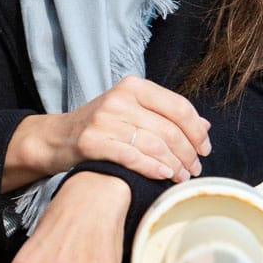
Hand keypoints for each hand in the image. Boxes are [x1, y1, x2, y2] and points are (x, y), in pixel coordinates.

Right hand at [2, 76, 210, 191]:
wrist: (57, 137)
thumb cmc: (101, 126)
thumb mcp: (133, 111)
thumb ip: (166, 115)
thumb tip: (204, 125)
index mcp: (133, 86)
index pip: (178, 106)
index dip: (196, 130)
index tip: (205, 148)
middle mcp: (119, 99)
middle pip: (168, 128)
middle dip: (188, 152)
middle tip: (195, 168)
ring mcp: (104, 120)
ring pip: (153, 144)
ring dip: (174, 164)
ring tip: (181, 176)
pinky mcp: (92, 142)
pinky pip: (132, 157)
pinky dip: (152, 168)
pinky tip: (163, 175)